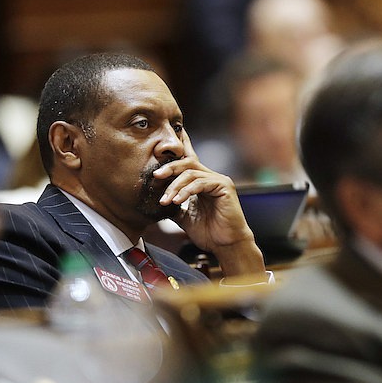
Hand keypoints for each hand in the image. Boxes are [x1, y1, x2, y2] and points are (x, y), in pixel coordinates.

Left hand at [153, 133, 264, 276]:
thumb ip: (173, 205)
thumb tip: (156, 201)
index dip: (181, 146)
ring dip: (174, 186)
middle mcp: (210, 177)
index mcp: (201, 182)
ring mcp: (218, 180)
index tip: (169, 137)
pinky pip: (200, 183)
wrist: (226, 245)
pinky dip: (186, 191)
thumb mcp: (183, 216)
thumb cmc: (209, 232)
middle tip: (155, 175)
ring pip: (191, 173)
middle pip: (187, 162)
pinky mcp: (224, 187)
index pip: (189, 160)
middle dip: (169, 167)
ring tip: (165, 200)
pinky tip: (177, 200)